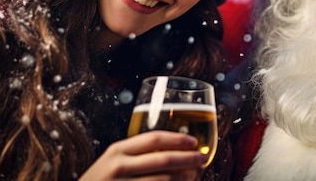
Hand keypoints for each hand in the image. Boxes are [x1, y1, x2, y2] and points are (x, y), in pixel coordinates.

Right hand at [79, 130, 207, 180]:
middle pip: (164, 160)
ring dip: (184, 178)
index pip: (154, 139)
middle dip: (189, 159)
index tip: (194, 142)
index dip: (178, 139)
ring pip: (164, 180)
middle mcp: (119, 167)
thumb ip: (134, 154)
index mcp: (117, 151)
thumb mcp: (112, 162)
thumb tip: (172, 150)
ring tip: (194, 176)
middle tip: (203, 159)